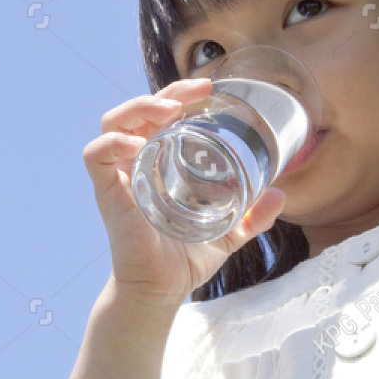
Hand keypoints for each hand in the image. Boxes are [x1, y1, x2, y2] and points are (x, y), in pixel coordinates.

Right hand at [83, 78, 286, 304]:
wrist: (161, 291)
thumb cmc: (186, 259)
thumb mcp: (228, 232)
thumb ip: (254, 216)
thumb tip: (282, 195)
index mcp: (158, 162)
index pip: (160, 114)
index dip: (179, 93)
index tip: (207, 87)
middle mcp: (135, 162)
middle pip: (137, 110)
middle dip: (164, 92)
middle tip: (196, 90)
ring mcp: (119, 176)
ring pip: (112, 122)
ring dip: (138, 107)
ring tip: (168, 110)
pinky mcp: (107, 193)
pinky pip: (96, 155)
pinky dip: (113, 142)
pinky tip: (137, 144)